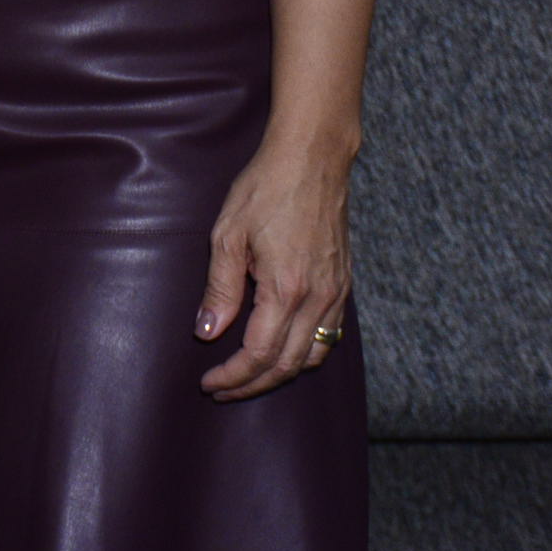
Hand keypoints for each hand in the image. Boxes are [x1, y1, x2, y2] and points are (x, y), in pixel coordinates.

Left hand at [196, 139, 355, 399]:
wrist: (313, 161)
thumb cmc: (266, 190)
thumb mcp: (228, 235)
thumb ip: (220, 289)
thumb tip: (207, 332)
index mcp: (287, 289)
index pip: (259, 354)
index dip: (233, 376)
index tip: (209, 383)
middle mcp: (319, 299)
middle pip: (288, 364)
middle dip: (253, 384)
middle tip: (222, 389)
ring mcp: (337, 294)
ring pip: (313, 356)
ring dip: (280, 373)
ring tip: (247, 375)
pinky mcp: (344, 285)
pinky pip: (329, 336)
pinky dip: (304, 354)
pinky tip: (282, 350)